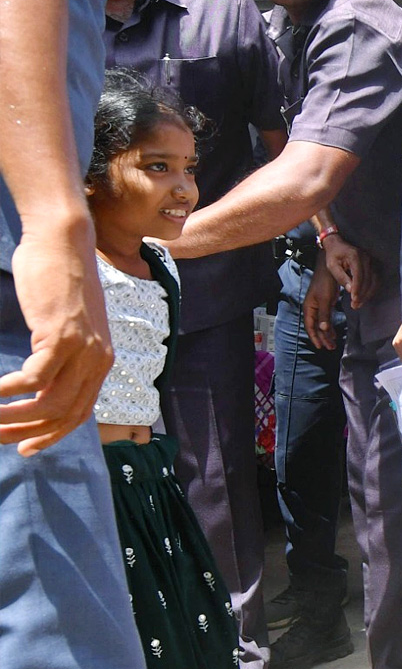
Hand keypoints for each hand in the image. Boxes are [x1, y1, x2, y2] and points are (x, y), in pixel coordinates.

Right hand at [0, 221, 113, 454]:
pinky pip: (35, 378)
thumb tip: (40, 382)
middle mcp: (98, 358)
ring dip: (14, 418)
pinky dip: (9, 390)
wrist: (64, 242)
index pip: (80, 412)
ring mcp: (83, 347)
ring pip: (49, 402)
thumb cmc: (58, 282)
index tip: (26, 449)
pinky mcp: (62, 334)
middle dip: (28, 434)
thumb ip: (61, 355)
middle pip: (65, 415)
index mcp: (101, 360)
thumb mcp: (67, 326)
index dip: (52, 436)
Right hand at [302, 256, 339, 350]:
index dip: (315, 337)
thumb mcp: (324, 300)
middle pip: (316, 327)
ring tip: (332, 343)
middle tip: (330, 348)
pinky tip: (333, 332)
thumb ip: (323, 315)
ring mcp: (319, 306)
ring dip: (327, 333)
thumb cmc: (325, 283)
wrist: (330, 269)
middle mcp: (312, 309)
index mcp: (309, 308)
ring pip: (322, 323)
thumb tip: (323, 330)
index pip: (310, 327)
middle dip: (322, 338)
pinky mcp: (326, 303)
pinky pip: (327, 318)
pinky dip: (330, 326)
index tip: (320, 347)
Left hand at [321, 234, 377, 308]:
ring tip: (359, 303)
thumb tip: (350, 289)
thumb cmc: (334, 254)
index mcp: (355, 256)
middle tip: (355, 305)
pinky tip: (365, 297)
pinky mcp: (373, 265)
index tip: (354, 299)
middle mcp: (366, 258)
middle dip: (362, 294)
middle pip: (368, 279)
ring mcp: (371, 261)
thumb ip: (340, 277)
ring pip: (374, 280)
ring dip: (368, 293)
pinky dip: (371, 289)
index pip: (359, 275)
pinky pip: (375, 279)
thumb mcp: (332, 265)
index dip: (358, 288)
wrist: (338, 244)